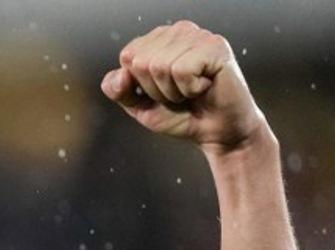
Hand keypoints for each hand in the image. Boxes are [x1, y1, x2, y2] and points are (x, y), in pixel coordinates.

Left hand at [101, 21, 267, 154]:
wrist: (216, 133)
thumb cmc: (181, 115)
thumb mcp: (140, 106)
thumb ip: (119, 90)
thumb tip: (120, 74)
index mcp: (159, 39)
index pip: (128, 57)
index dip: (140, 85)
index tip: (162, 92)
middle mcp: (179, 31)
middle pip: (141, 62)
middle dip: (156, 90)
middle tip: (179, 95)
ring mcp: (198, 36)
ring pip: (160, 66)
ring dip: (173, 92)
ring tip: (192, 91)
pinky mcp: (215, 46)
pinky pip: (181, 70)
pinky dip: (189, 89)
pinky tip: (204, 87)